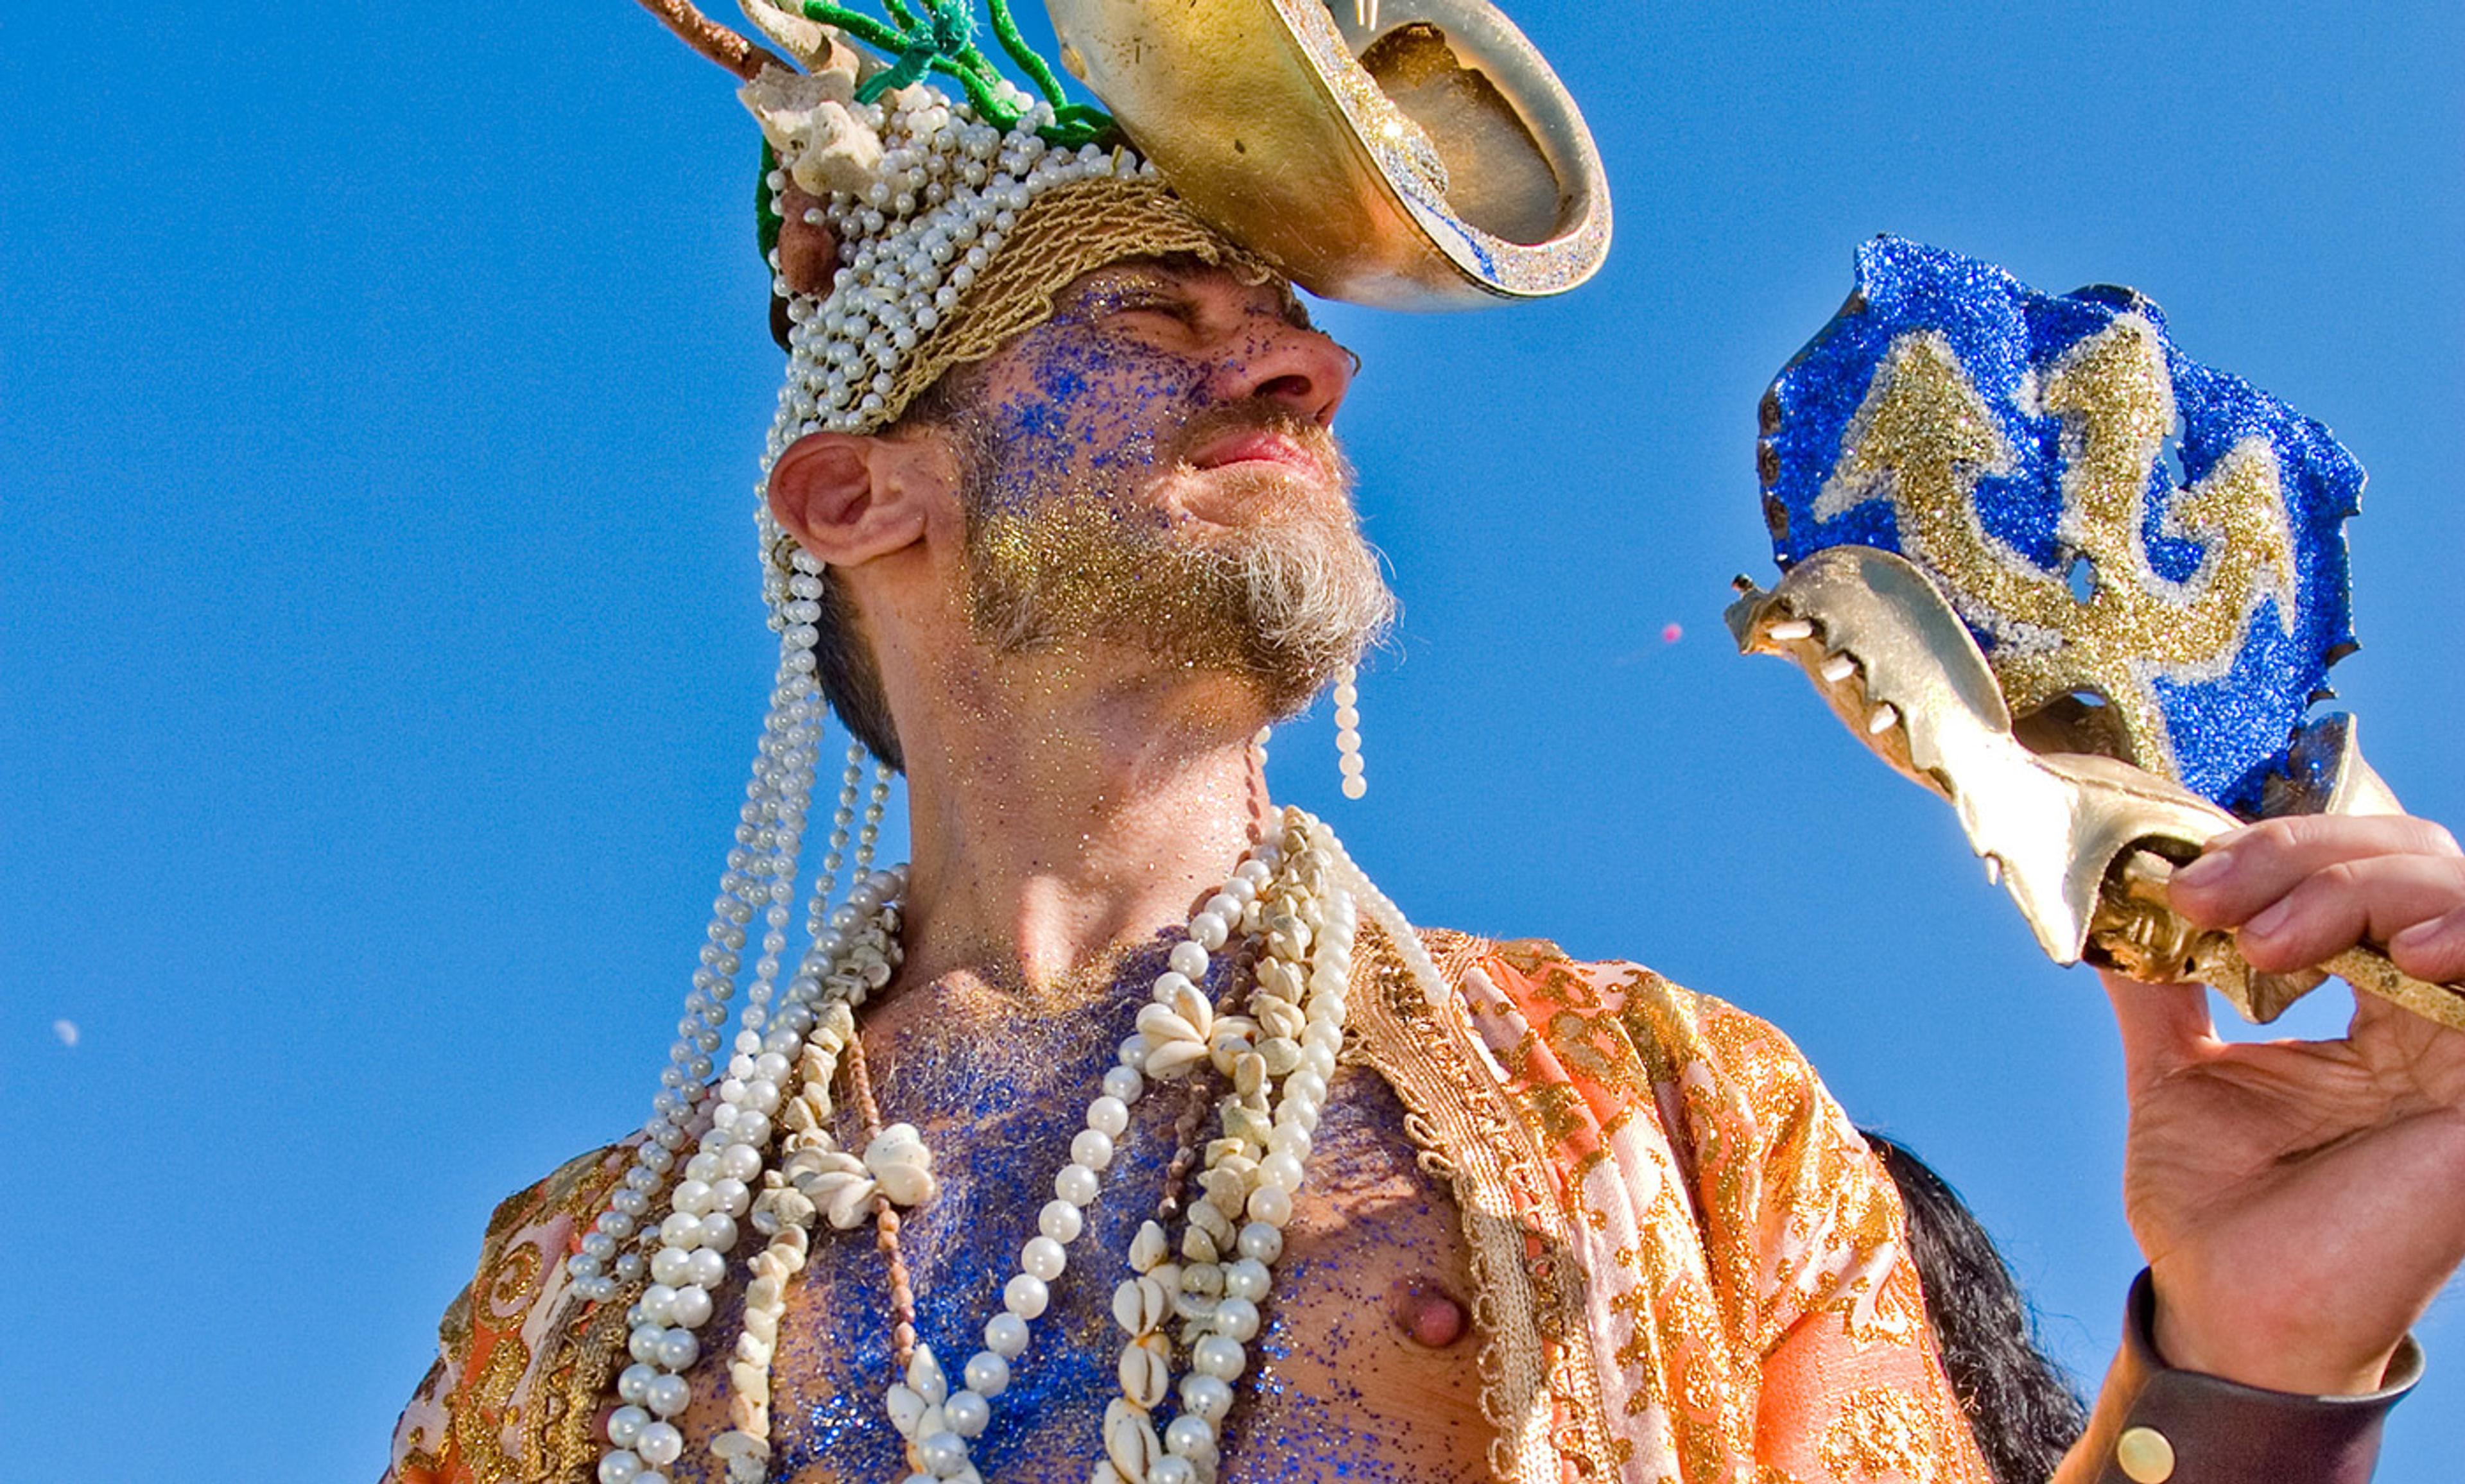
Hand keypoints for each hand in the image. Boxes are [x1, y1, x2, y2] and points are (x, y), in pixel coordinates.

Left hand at [2100, 813, 2464, 1393]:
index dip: (2278, 852)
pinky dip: (2459, 928)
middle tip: (2209, 899)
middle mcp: (2429, 1015)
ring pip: (2456, 893)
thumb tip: (2109, 906)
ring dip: (2361, 885)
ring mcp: (2464, 1047)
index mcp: (2370, 1004)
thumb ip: (2161, 986)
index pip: (2357, 872)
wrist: (2235, 1310)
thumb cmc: (2217, 1210)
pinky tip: (2400, 948)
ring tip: (2271, 938)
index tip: (2182, 884)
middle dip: (2305, 856)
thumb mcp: (2177, 1071)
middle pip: (2411, 861)